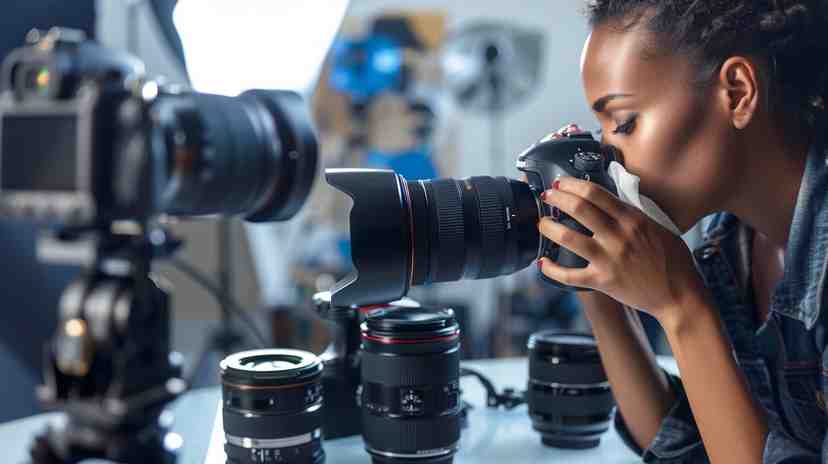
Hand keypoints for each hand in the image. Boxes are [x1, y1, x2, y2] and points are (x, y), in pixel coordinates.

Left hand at [537, 176, 704, 322]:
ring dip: (549, 227)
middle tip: (547, 196)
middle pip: (578, 208)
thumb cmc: (673, 261)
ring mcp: (608, 259)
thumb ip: (634, 213)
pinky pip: (569, 275)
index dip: (572, 184)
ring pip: (568, 237)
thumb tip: (613, 199)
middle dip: (556, 198)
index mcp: (632, 219)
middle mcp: (618, 236)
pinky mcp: (602, 281)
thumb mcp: (658, 227)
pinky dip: (551, 269)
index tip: (561, 182)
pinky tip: (543, 262)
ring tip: (543, 224)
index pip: (595, 193)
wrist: (680, 295)